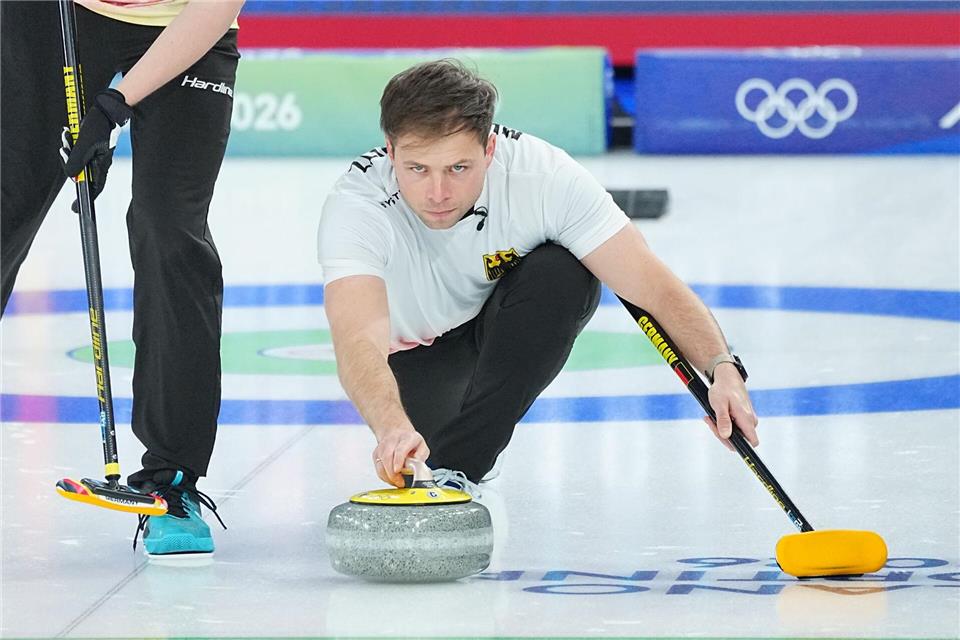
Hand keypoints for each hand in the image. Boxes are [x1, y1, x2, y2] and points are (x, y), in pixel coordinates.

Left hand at [59, 88, 131, 212]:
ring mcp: (95, 157)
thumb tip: (72, 177)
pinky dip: (71, 148)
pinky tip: (69, 137)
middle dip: (69, 165)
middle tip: (64, 151)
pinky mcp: (91, 149)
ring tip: (67, 139)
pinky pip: (78, 153)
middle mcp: (99, 164)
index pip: (94, 188)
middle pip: (82, 175)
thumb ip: (76, 160)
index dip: (84, 199)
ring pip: (78, 163)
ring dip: (69, 153)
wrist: (106, 111)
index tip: (77, 209)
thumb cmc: (99, 126)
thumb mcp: (84, 144)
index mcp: (101, 166)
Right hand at [372, 427, 429, 486]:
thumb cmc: (410, 441)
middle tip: (400, 482)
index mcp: (406, 438)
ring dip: (388, 477)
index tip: (397, 470)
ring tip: (397, 482)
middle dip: (392, 473)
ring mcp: (382, 447)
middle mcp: (392, 441)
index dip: (398, 460)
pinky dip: (384, 476)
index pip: (400, 449)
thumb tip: (417, 463)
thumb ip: (421, 455)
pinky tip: (392, 478)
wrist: (397, 433)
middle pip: (387, 457)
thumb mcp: (422, 446)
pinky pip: (378, 468)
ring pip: (380, 464)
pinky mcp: (376, 454)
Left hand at [704, 364, 758, 451]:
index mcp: (747, 419)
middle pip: (739, 440)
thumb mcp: (719, 404)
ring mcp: (747, 419)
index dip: (740, 447)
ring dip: (720, 428)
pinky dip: (722, 424)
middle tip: (710, 421)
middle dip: (722, 434)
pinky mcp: (742, 418)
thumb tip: (726, 435)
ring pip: (734, 434)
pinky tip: (714, 416)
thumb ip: (723, 420)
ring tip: (710, 417)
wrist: (727, 377)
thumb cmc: (723, 388)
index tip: (723, 438)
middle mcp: (750, 421)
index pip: (752, 443)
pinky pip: (733, 427)